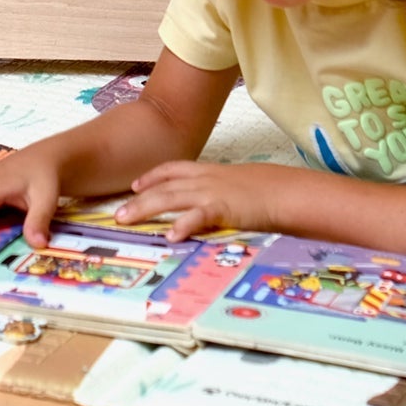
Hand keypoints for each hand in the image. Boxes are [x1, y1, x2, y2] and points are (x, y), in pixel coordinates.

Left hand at [114, 161, 291, 240]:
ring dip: (146, 209)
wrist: (287, 191)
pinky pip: (197, 216)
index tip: (134, 185)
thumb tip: (208, 207)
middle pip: (164, 187)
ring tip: (126, 220)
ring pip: (171, 198)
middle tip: (118, 213)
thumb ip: (219, 194)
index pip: (173, 170)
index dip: (152, 176)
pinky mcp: (223, 208)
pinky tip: (171, 236)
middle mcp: (205, 179)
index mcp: (209, 172)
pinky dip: (183, 225)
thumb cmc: (267, 192)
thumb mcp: (237, 187)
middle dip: (139, 199)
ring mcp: (212, 192)